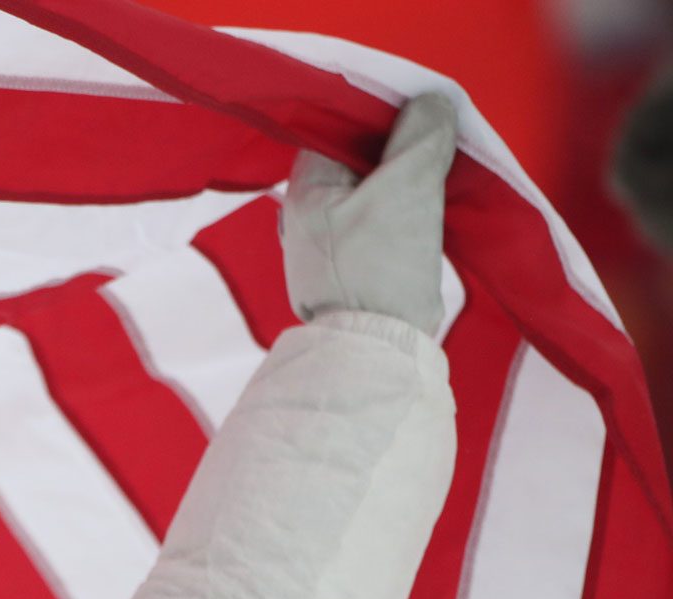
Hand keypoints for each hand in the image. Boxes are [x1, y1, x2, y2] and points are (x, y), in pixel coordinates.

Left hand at [281, 92, 458, 333]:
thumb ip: (419, 137)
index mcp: (304, 190)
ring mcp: (329, 243)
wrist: (379, 347)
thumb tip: (433, 100)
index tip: (423, 105)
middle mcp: (307, 214)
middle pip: (358, 158)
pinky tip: (432, 203)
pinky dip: (406, 207)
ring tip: (443, 164)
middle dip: (399, 144)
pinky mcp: (356, 266)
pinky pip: (382, 220)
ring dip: (407, 177)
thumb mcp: (405, 189)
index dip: (382, 112)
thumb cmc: (381, 266)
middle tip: (441, 133)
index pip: (339, 129)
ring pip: (374, 189)